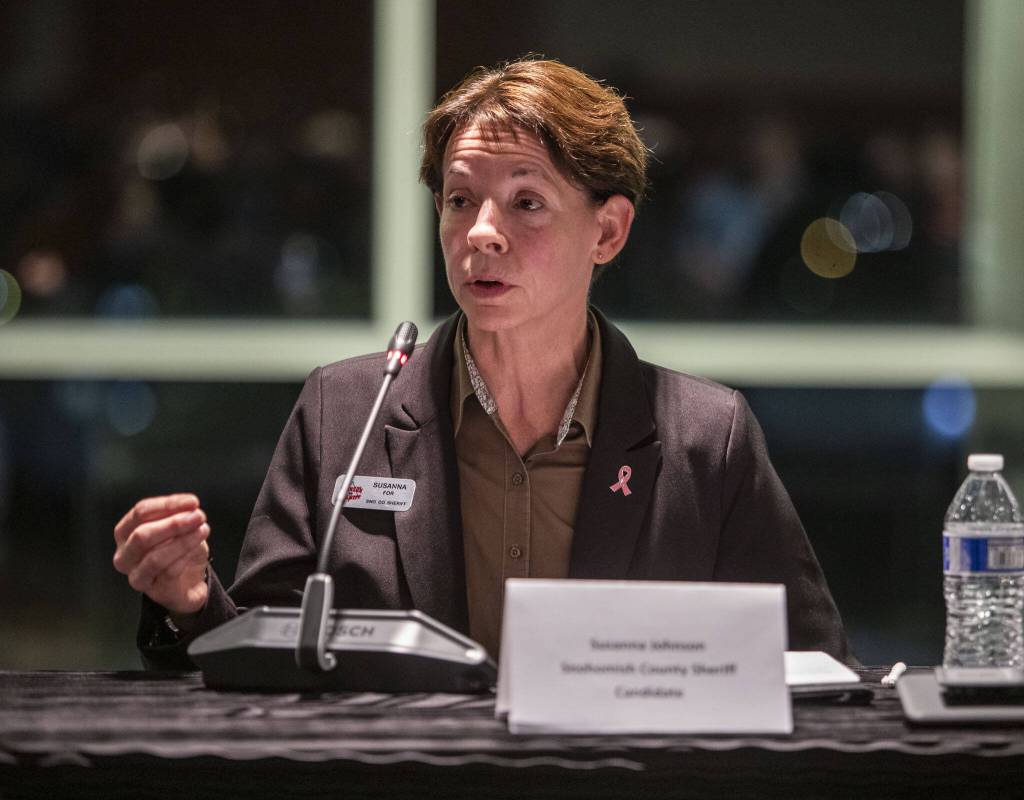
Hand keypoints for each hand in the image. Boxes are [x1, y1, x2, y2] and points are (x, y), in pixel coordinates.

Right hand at [113, 493, 210, 617]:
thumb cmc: (180, 552)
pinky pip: (169, 572)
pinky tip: (198, 547)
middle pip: (141, 535)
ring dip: (182, 541)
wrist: (190, 583)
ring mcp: (136, 576)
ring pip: (154, 557)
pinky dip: (186, 556)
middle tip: (198, 517)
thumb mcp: (179, 528)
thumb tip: (189, 508)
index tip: (192, 502)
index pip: (140, 513)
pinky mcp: (154, 591)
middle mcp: (124, 555)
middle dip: (173, 524)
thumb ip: (180, 515)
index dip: (167, 504)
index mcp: (125, 533)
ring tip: (203, 530)